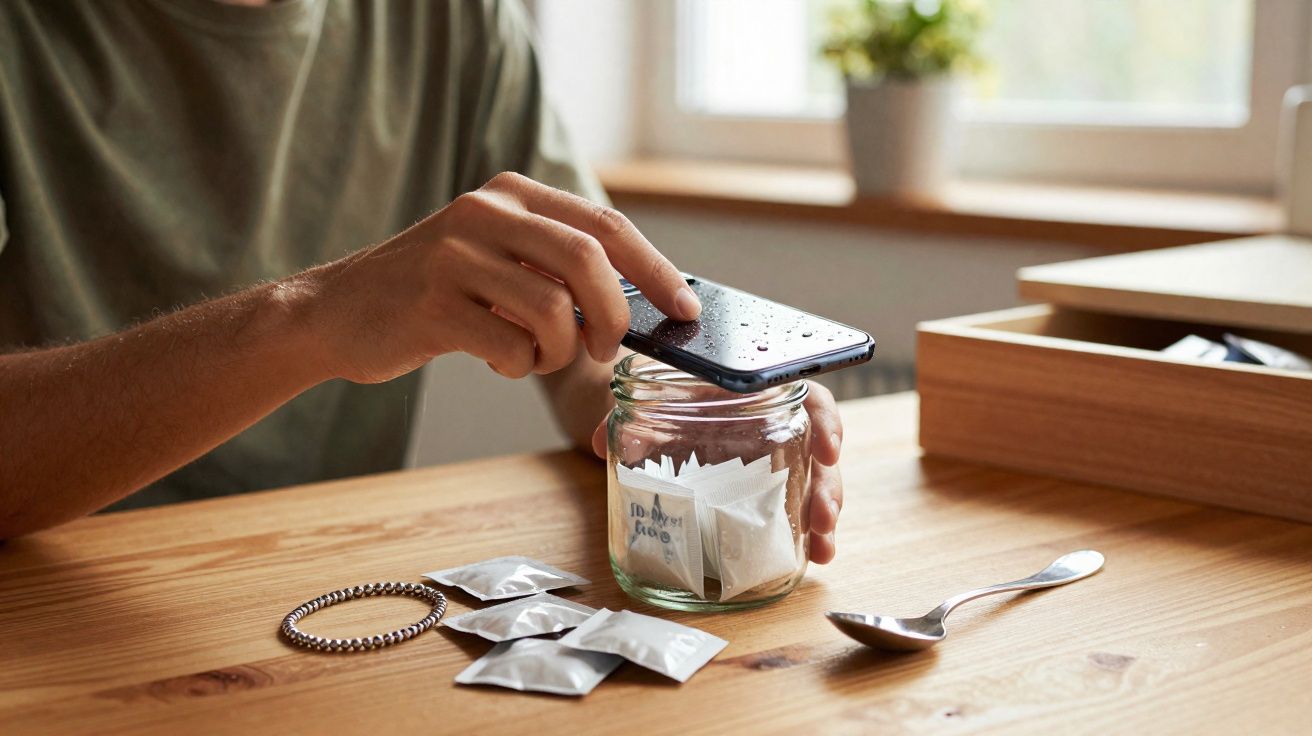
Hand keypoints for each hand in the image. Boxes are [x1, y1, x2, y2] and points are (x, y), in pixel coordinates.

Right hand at [294, 172, 700, 383]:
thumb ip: (556, 266)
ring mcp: (454, 255)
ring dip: (558, 352)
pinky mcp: (432, 304)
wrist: (336, 313)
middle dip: (613, 317)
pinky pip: (510, 347)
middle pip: (587, 262)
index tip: (686, 309)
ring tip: (532, 354)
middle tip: (605, 350)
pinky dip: (517, 367)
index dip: (656, 270)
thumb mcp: (496, 256)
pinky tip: (497, 360)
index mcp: (511, 193)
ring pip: (553, 311)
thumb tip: (643, 305)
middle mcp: (485, 212)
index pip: (605, 225)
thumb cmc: (435, 294)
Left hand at [589, 379, 844, 563]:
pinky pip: (794, 504)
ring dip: (822, 515)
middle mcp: (771, 423)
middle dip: (827, 486)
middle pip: (817, 450)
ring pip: (812, 481)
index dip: (826, 422)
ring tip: (821, 548)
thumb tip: (599, 444)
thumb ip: (624, 416)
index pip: (807, 397)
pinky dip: (805, 532)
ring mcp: (771, 457)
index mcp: (755, 392)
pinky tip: (812, 555)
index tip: (828, 451)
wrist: (651, 398)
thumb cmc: (664, 388)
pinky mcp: (763, 486)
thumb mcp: (646, 394)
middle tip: (822, 517)